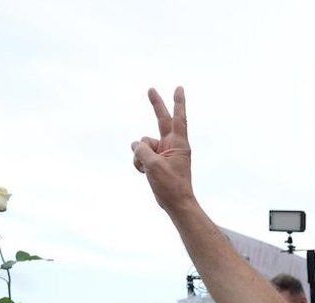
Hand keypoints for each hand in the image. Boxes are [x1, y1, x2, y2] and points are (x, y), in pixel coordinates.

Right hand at [131, 87, 193, 209]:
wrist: (175, 203)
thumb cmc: (170, 185)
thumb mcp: (153, 165)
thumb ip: (142, 150)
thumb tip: (135, 144)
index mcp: (179, 143)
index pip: (178, 118)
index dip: (178, 102)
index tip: (179, 88)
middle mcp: (172, 145)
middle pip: (161, 120)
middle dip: (156, 105)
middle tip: (150, 89)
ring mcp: (163, 152)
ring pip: (143, 144)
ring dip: (140, 156)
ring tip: (148, 170)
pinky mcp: (156, 160)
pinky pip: (141, 154)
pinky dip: (138, 162)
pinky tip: (144, 173)